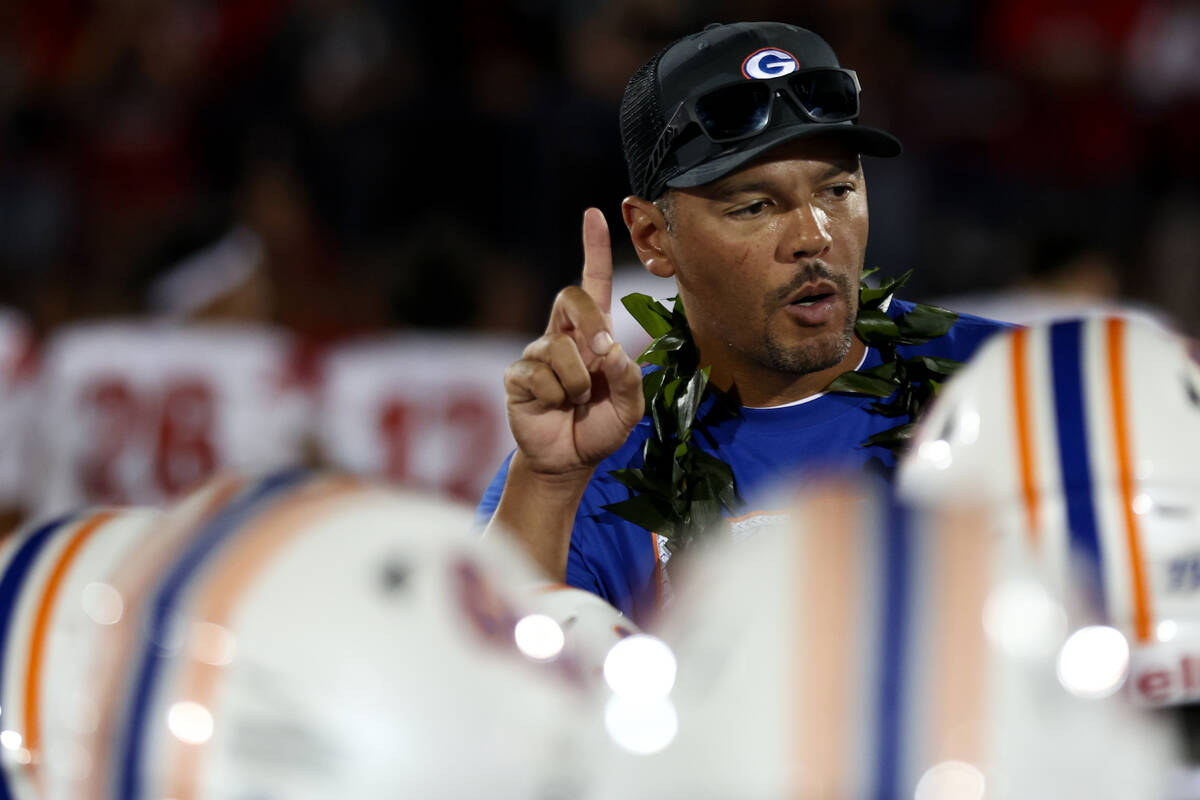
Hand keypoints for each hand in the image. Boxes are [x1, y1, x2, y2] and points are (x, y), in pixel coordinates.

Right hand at [504, 208, 644, 476]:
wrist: (568, 461)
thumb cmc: (600, 428)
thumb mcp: (629, 407)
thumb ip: (628, 377)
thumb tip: (607, 348)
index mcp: (593, 335)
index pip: (593, 283)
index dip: (594, 248)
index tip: (594, 214)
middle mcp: (563, 336)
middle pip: (570, 296)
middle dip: (589, 321)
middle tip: (601, 355)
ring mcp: (537, 354)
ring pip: (560, 349)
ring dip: (578, 382)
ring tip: (575, 402)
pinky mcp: (518, 376)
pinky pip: (540, 376)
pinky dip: (555, 396)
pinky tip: (552, 408)